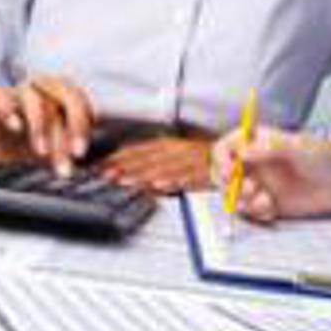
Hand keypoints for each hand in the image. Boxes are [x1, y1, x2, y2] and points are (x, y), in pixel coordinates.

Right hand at [0, 75, 94, 176]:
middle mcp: (46, 88)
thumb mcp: (62, 151)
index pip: (82, 104)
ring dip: (40, 125)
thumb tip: (106, 170)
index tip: (80, 153)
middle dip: (71, 126)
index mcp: (68, 96)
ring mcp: (19, 90)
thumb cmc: (39, 147)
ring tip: (42, 152)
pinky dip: (7, 109)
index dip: (83, 126)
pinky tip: (15, 127)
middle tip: (72, 155)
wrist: (0, 151)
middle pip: (65, 96)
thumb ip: (79, 153)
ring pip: (33, 98)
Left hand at [99, 136, 214, 194]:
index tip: (100, 166)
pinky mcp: (203, 172)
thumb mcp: (171, 153)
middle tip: (106, 175)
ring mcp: (189, 161)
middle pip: (146, 159)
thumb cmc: (197, 158)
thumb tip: (121, 165)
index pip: (137, 150)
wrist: (230, 158)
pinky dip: (174, 180)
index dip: (118, 158)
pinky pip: (187, 177)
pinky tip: (161, 185)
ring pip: (163, 168)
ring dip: (143, 175)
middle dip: (125, 167)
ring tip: (126, 182)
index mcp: (166, 144)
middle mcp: (175, 150)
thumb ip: (148, 160)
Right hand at [209, 126, 330, 221]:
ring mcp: (260, 184)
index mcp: (256, 143)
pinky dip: (256, 212)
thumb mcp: (299, 147)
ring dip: (240, 200)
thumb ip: (271, 147)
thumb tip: (243, 152)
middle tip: (244, 190)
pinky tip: (271, 208)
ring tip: (263, 199)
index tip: (231, 171)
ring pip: (234, 195)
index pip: (226, 148)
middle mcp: (254, 163)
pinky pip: (251, 211)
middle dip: (227, 184)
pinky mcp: (268, 203)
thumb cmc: (324, 156)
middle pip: (223, 173)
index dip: (222, 160)